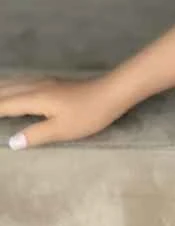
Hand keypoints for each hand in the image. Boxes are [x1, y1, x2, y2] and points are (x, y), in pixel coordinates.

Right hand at [0, 75, 127, 149]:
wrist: (113, 93)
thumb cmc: (89, 113)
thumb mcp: (62, 129)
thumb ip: (35, 135)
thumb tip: (11, 142)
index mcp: (35, 98)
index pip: (3, 105)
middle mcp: (36, 87)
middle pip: (5, 90)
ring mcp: (45, 83)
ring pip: (13, 84)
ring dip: (0, 91)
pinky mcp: (53, 83)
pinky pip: (22, 83)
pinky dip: (9, 87)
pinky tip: (12, 89)